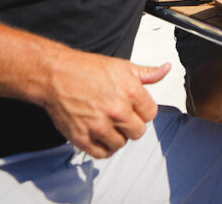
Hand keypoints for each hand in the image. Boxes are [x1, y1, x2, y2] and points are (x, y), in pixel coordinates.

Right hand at [41, 49, 168, 158]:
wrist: (55, 75)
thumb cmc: (86, 69)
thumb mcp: (122, 66)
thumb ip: (147, 74)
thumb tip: (165, 69)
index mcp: (131, 91)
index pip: (151, 114)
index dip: (142, 110)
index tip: (132, 107)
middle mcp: (117, 110)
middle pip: (138, 132)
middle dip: (131, 125)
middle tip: (118, 116)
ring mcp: (99, 126)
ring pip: (121, 144)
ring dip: (116, 137)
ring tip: (107, 123)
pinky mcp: (82, 138)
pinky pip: (102, 154)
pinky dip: (102, 147)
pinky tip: (99, 135)